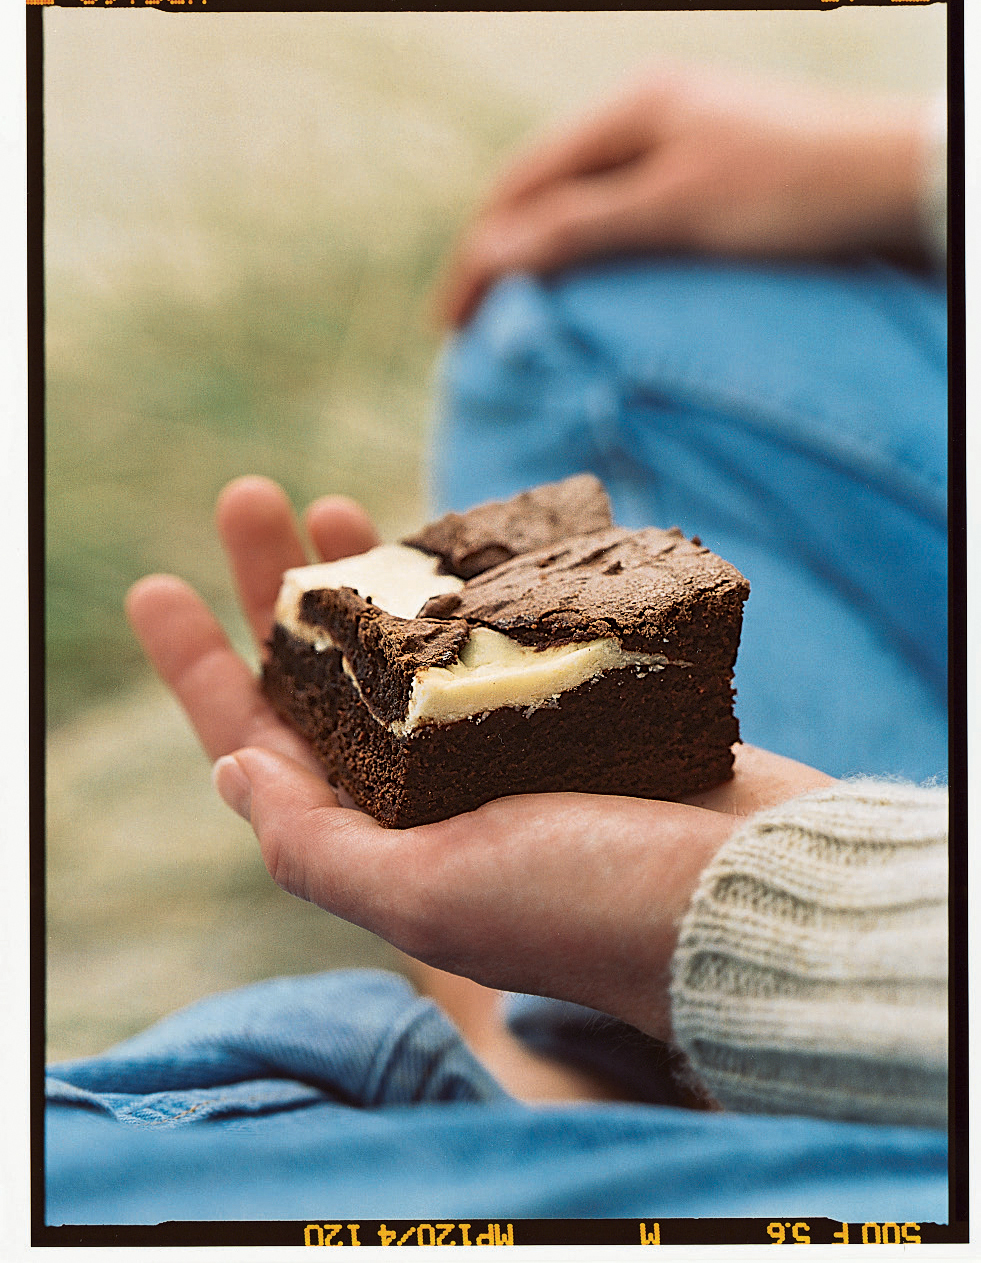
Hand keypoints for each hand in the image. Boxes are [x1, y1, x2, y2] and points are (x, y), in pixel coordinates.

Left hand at [127, 476, 832, 1041]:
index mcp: (383, 841)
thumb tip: (229, 775)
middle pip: (327, 676)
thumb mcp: (429, 896)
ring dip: (363, 574)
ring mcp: (502, 742)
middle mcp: (433, 793)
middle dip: (279, 591)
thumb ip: (318, 849)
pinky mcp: (570, 702)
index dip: (200, 670)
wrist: (753, 892)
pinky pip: (492, 630)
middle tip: (250, 497)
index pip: (261, 749)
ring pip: (406, 643)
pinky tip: (438, 536)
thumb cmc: (592, 903)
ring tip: (327, 503)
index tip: (159, 585)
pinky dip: (458, 583)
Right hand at [436, 63, 930, 325]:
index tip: (449, 327)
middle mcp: (646, 118)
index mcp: (630, 109)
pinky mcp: (705, 181)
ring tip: (516, 320)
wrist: (897, 184)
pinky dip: (590, 260)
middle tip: (471, 330)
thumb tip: (489, 254)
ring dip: (543, 261)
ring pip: (581, 207)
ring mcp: (677, 146)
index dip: (478, 254)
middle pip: (544, 191)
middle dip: (501, 257)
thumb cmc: (792, 192)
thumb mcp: (676, 209)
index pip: (522, 184)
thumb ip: (581, 228)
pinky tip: (586, 296)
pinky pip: (621, 219)